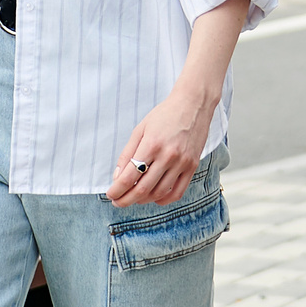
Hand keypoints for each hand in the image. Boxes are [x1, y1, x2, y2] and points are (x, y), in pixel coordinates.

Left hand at [109, 79, 216, 205]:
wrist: (194, 104)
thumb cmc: (165, 115)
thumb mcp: (140, 129)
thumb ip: (127, 153)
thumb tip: (118, 177)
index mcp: (151, 144)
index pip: (129, 177)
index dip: (117, 190)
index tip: (111, 194)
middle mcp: (168, 155)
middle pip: (143, 189)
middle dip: (126, 200)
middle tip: (117, 201)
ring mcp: (182, 163)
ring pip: (159, 193)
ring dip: (142, 200)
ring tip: (134, 198)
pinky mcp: (192, 166)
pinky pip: (177, 192)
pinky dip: (163, 200)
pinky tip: (154, 197)